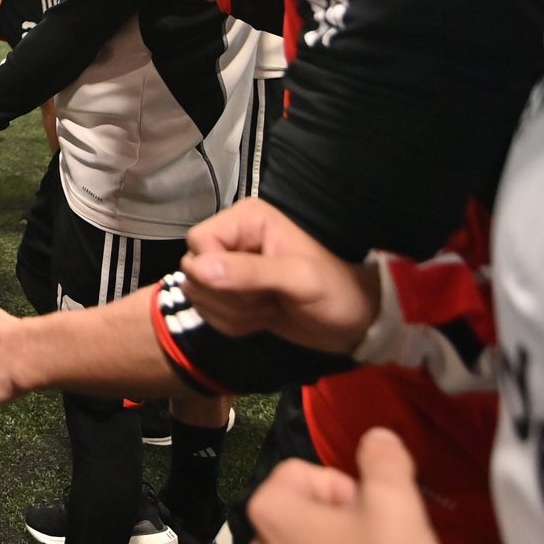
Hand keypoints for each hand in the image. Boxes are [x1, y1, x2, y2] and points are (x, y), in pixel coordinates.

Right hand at [179, 198, 381, 352]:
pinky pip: (205, 310)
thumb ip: (250, 272)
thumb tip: (198, 270)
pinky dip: (231, 323)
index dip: (215, 272)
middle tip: (266, 301)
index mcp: (246, 220)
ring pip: (195, 292)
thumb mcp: (299, 279)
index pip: (198, 241)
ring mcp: (228, 266)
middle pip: (191, 269)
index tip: (253, 288)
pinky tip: (261, 318)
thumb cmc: (334, 292)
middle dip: (226, 297)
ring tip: (267, 309)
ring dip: (230, 313)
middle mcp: (232, 238)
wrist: (352, 322)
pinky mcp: (228, 292)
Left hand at [248, 427, 449, 543]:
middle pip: (313, 504)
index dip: (345, 486)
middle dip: (352, 517)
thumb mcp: (396, 508)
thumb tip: (379, 440)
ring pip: (323, 540)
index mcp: (270, 511)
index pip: (305, 469)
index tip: (367, 511)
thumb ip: (384, 461)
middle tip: (380, 542)